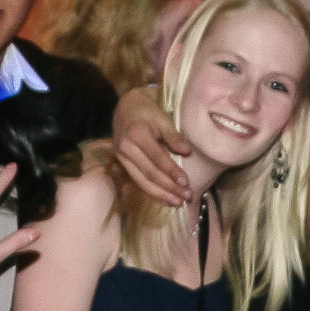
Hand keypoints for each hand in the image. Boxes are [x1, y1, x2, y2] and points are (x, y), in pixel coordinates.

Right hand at [111, 87, 194, 206]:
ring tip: (177, 203)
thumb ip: (174, 137)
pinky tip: (165, 199)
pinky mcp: (123, 163)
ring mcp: (122, 157)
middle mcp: (126, 148)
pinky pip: (138, 180)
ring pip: (142, 181)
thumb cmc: (148, 112)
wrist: (127, 107)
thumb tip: (187, 153)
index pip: (157, 158)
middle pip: (149, 173)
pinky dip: (152, 191)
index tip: (186, 183)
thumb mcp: (163, 119)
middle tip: (186, 197)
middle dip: (169, 188)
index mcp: (137, 134)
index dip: (172, 172)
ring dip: (161, 194)